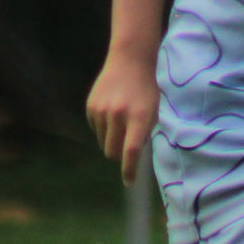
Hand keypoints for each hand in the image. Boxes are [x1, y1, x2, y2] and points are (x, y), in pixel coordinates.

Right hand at [85, 51, 159, 184]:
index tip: (128, 182)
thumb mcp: (152, 112)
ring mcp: (102, 111)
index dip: (129, 170)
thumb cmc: (145, 90)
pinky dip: (103, 129)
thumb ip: (143, 134)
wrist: (129, 62)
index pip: (131, 151)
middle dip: (119, 156)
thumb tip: (132, 157)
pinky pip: (95, 130)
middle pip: (113, 151)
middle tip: (126, 148)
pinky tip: (111, 114)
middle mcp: (118, 115)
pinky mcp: (90, 107)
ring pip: (103, 142)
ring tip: (121, 123)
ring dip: (111, 140)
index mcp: (138, 118)